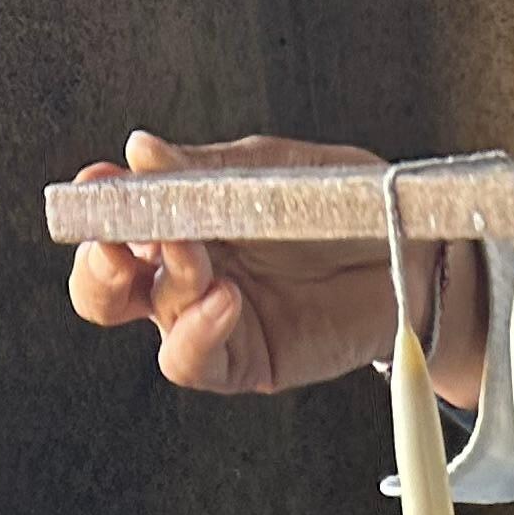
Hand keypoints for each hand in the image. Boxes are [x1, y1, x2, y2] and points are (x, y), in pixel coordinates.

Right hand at [65, 131, 493, 404]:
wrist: (415, 252)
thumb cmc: (346, 206)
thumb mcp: (273, 171)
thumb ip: (206, 172)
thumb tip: (139, 151)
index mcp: (185, 221)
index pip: (118, 222)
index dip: (99, 206)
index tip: (97, 184)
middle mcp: (188, 276)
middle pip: (107, 288)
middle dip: (101, 264)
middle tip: (120, 238)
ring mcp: (215, 323)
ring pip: (155, 320)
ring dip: (166, 283)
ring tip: (194, 254)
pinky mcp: (249, 363)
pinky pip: (198, 362)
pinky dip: (198, 333)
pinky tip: (224, 299)